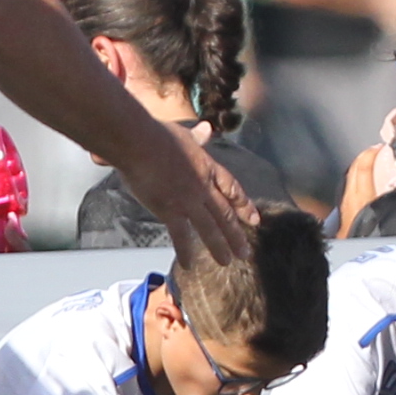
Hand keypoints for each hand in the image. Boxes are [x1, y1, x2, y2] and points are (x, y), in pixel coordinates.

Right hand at [124, 129, 255, 263]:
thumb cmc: (157, 134)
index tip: (254, 219)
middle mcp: (203, 187)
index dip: (244, 205)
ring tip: (227, 262)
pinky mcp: (170, 210)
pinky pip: (181, 235)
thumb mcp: (184, 135)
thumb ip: (197, 137)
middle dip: (236, 235)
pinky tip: (190, 266)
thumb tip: (206, 129)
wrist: (140, 142)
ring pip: (209, 228)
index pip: (232, 189)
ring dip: (219, 247)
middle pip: (224, 214)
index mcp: (208, 168)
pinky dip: (185, 252)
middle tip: (245, 253)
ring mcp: (188, 200)